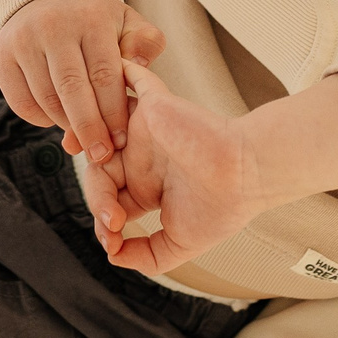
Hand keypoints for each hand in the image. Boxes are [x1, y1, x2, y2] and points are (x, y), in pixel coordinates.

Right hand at [0, 0, 164, 185]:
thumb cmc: (93, 20)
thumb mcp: (125, 22)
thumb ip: (143, 44)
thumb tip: (138, 72)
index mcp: (90, 19)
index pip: (103, 74)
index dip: (113, 111)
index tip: (121, 139)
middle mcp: (53, 27)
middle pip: (72, 89)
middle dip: (89, 127)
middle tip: (101, 155)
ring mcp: (23, 41)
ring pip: (46, 98)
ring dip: (66, 125)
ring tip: (83, 138)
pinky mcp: (2, 56)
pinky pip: (21, 101)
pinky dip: (40, 119)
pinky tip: (57, 120)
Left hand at [94, 60, 265, 274]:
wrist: (245, 177)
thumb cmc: (222, 208)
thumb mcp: (177, 245)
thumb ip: (145, 256)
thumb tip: (113, 257)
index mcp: (147, 186)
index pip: (107, 197)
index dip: (102, 219)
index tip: (114, 240)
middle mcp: (143, 157)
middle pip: (98, 171)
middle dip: (97, 200)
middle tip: (113, 222)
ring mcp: (145, 130)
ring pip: (100, 133)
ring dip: (92, 157)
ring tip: (106, 186)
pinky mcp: (154, 105)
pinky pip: (125, 80)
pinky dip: (113, 80)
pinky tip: (98, 112)